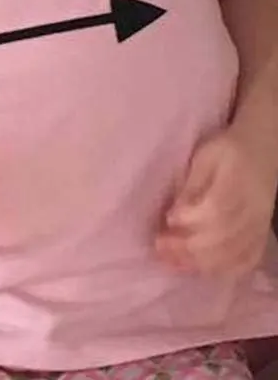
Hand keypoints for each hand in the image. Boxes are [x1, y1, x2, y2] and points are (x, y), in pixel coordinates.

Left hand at [156, 126, 277, 276]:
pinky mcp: (260, 237)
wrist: (263, 152)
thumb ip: (192, 186)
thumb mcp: (205, 157)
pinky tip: (197, 270)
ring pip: (233, 254)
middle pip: (223, 238)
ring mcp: (259, 227)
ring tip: (170, 261)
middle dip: (188, 247)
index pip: (216, 210)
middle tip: (159, 246)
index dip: (191, 219)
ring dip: (200, 263)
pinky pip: (245, 261)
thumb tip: (173, 215)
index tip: (167, 219)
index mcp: (237, 184)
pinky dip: (222, 270)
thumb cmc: (226, 152)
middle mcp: (252, 211)